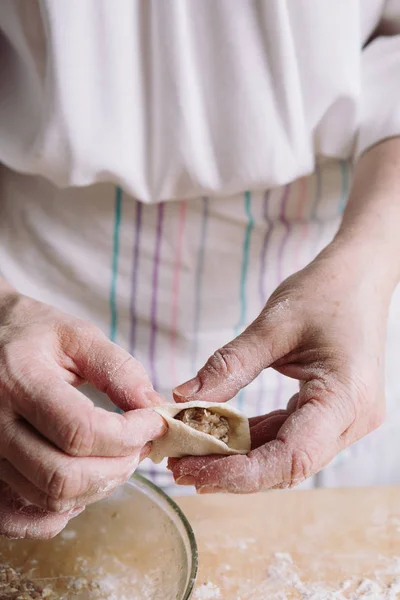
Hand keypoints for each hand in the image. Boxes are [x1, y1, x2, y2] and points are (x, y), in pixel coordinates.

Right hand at [0, 291, 165, 537]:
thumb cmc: (34, 334)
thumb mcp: (77, 335)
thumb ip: (118, 369)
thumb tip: (153, 407)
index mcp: (19, 380)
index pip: (81, 431)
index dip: (129, 434)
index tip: (154, 422)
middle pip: (64, 476)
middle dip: (118, 467)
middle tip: (139, 445)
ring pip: (49, 497)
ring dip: (98, 486)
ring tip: (118, 457)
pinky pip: (20, 518)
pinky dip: (60, 512)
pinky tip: (82, 483)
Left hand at [169, 240, 388, 492]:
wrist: (359, 277)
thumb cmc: (324, 292)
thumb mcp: (273, 325)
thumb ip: (229, 364)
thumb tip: (183, 397)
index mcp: (344, 397)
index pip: (291, 457)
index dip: (240, 474)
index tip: (194, 472)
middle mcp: (352, 419)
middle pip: (287, 465)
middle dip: (232, 471)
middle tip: (180, 465)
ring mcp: (345, 419)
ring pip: (286, 456)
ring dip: (240, 458)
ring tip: (191, 454)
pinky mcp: (333, 412)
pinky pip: (290, 435)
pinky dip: (255, 438)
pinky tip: (219, 435)